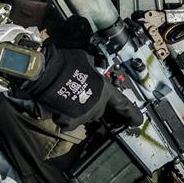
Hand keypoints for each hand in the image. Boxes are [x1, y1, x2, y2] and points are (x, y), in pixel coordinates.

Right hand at [20, 44, 142, 130]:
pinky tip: (59, 107)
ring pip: (84, 117)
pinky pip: (70, 123)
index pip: (123, 104)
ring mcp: (84, 115)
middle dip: (92, 106)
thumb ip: (93, 68)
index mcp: (105, 90)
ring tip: (66, 98)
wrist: (46, 72)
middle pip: (99, 111)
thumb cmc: (66, 63)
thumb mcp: (86, 60)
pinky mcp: (69, 122)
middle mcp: (97, 105)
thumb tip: (92, 66)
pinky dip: (65, 118)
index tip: (137, 122)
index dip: (132, 114)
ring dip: (78, 110)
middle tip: (80, 95)